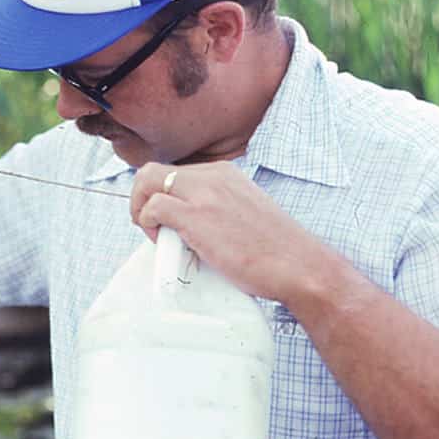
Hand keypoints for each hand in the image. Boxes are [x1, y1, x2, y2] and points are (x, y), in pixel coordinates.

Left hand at [130, 161, 326, 301]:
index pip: (175, 173)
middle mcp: (213, 176)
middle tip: (151, 227)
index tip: (166, 222)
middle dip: (141, 198)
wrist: (298, 266)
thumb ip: (217, 209)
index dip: (161, 197)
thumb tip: (190, 224)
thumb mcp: (244, 213)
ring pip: (146, 181)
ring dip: (140, 210)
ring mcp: (204, 193)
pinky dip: (147, 223)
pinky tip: (161, 241)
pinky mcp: (197, 216)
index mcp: (225, 173)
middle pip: (153, 172)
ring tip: (155, 235)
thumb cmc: (275, 251)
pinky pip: (153, 207)